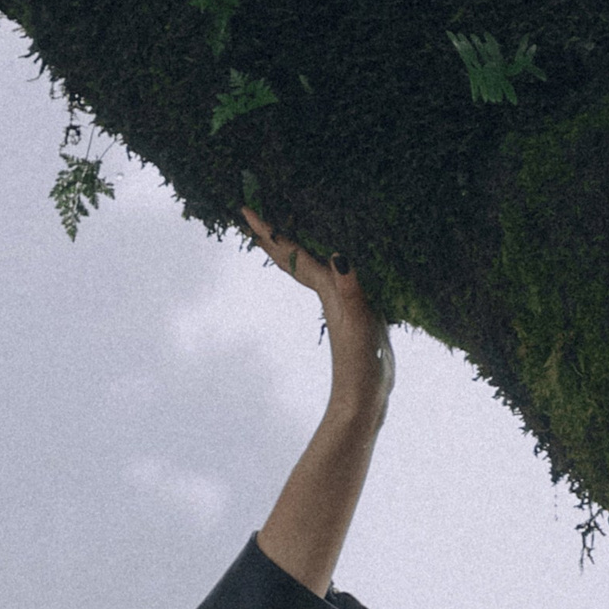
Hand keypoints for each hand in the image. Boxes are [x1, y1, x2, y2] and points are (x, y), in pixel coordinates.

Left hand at [240, 210, 393, 417]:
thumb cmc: (360, 362)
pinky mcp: (353, 311)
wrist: (363, 398)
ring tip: (285, 229)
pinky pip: (332, 277)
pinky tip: (333, 261)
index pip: (289, 253)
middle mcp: (326, 291)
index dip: (269, 230)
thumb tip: (338, 254)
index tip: (245, 209)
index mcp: (325, 288)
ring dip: (294, 247)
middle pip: (290, 258)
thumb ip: (350, 287)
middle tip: (253, 212)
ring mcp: (338, 302)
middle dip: (272, 235)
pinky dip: (326, 262)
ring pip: (308, 266)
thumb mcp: (359, 320)